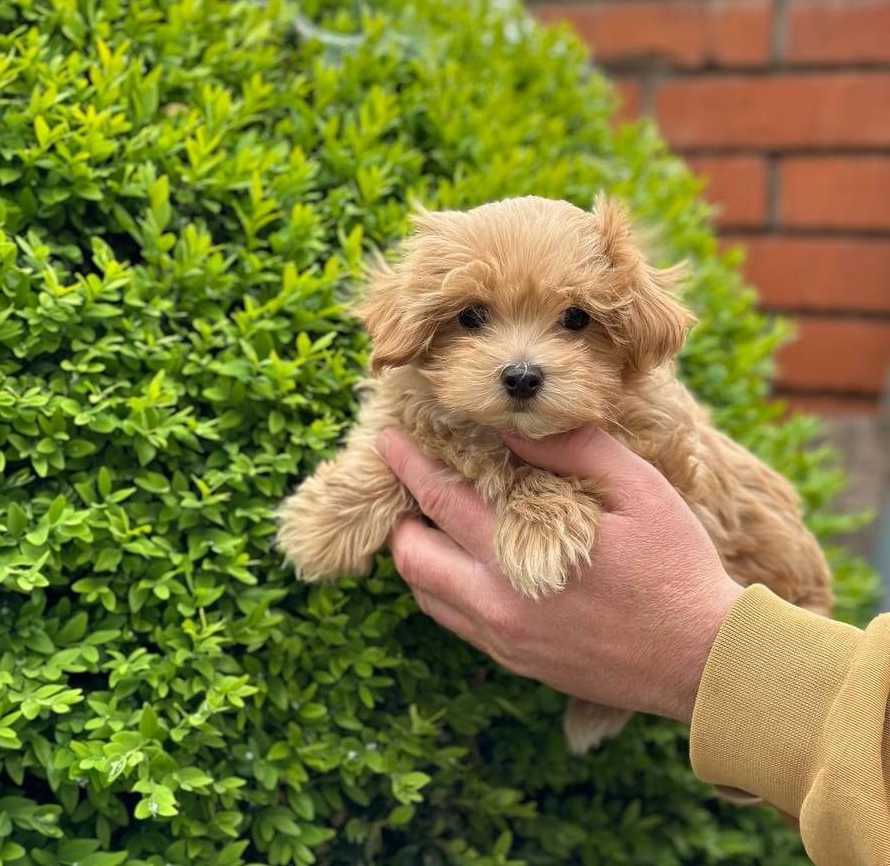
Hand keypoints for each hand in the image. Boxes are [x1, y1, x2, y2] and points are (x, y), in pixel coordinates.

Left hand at [376, 426, 743, 723]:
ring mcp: (504, 640)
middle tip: (407, 485)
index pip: (440, 498)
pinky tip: (464, 564)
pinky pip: (455, 623)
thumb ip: (572, 450)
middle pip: (413, 555)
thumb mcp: (637, 490)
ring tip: (430, 522)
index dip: (408, 464)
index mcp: (520, 555)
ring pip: (426, 595)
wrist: (702, 661)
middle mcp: (498, 603)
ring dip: (417, 554)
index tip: (387, 439)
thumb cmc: (675, 568)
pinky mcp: (516, 663)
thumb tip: (514, 425)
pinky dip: (442, 588)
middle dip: (399, 514)